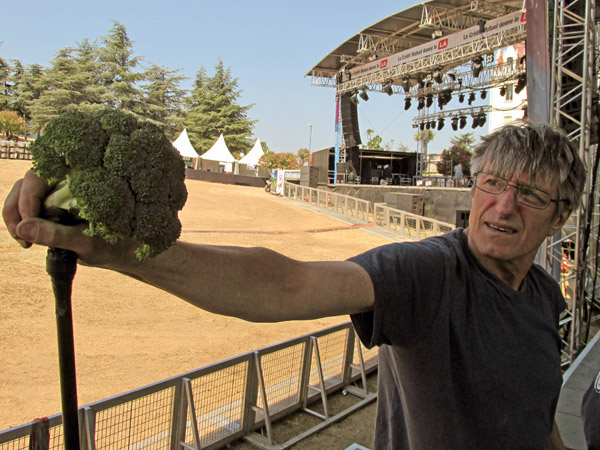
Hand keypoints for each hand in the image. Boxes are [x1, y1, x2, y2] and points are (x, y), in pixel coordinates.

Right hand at [2, 170, 139, 268]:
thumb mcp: (85, 242)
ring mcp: (55, 197)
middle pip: (26, 184)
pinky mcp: (49, 210)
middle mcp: (64, 185)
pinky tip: (26, 242)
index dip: (28, 196)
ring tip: (24, 242)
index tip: (27, 222)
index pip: (40, 176)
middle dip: (16, 207)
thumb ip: (56, 235)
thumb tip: (23, 227)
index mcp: (77, 182)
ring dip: (16, 216)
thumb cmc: (112, 244)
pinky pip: (27, 211)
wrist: (120, 253)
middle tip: (19, 235)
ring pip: (23, 195)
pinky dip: (21, 224)